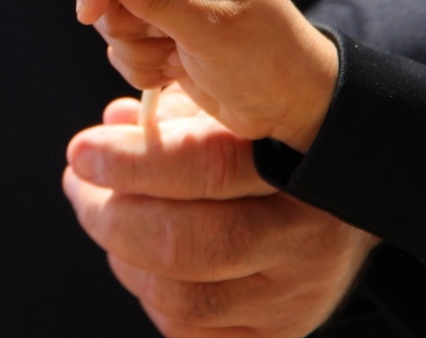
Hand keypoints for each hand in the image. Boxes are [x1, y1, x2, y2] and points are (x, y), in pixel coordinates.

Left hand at [63, 85, 378, 337]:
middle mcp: (301, 235)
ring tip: (109, 219)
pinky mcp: (280, 333)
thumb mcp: (236, 109)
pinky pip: (192, 333)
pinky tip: (147, 262)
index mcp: (295, 162)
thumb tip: (113, 122)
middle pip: (183, 244)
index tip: (81, 152)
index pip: (204, 166)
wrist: (347, 199)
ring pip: (180, 298)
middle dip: (110, 217)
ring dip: (123, 258)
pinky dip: (152, 297)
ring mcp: (294, 295)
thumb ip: (177, 111)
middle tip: (78, 186)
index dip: (131, 162)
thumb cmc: (275, 143)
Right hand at [75, 0, 338, 151]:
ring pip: (114, 18)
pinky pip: (125, 45)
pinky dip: (142, 65)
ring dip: (136, 50)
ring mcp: (170, 0)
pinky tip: (176, 70)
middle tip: (166, 42)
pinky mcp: (164, 30)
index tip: (89, 15)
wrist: (290, 105)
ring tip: (178, 59)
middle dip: (124, 22)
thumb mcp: (212, 30)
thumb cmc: (266, 60)